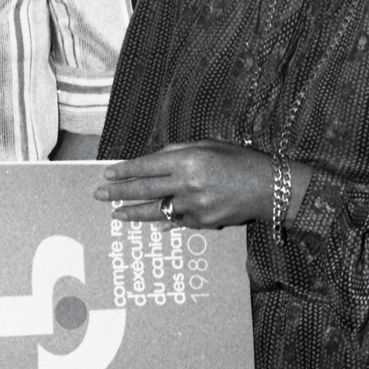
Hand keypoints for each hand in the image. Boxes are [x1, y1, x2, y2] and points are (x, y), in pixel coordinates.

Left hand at [93, 140, 270, 227]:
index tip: (108, 172)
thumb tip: (154, 161)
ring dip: (132, 212)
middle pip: (144, 189)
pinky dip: (161, 220)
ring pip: (155, 210)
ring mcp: (194, 206)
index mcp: (188, 160)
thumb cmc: (239, 160)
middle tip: (99, 194)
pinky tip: (148, 222)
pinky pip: (175, 221)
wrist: (269, 188)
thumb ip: (179, 152)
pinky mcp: (202, 223)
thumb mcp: (208, 145)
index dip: (125, 170)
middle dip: (118, 191)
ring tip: (115, 213)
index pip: (147, 165)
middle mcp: (187, 184)